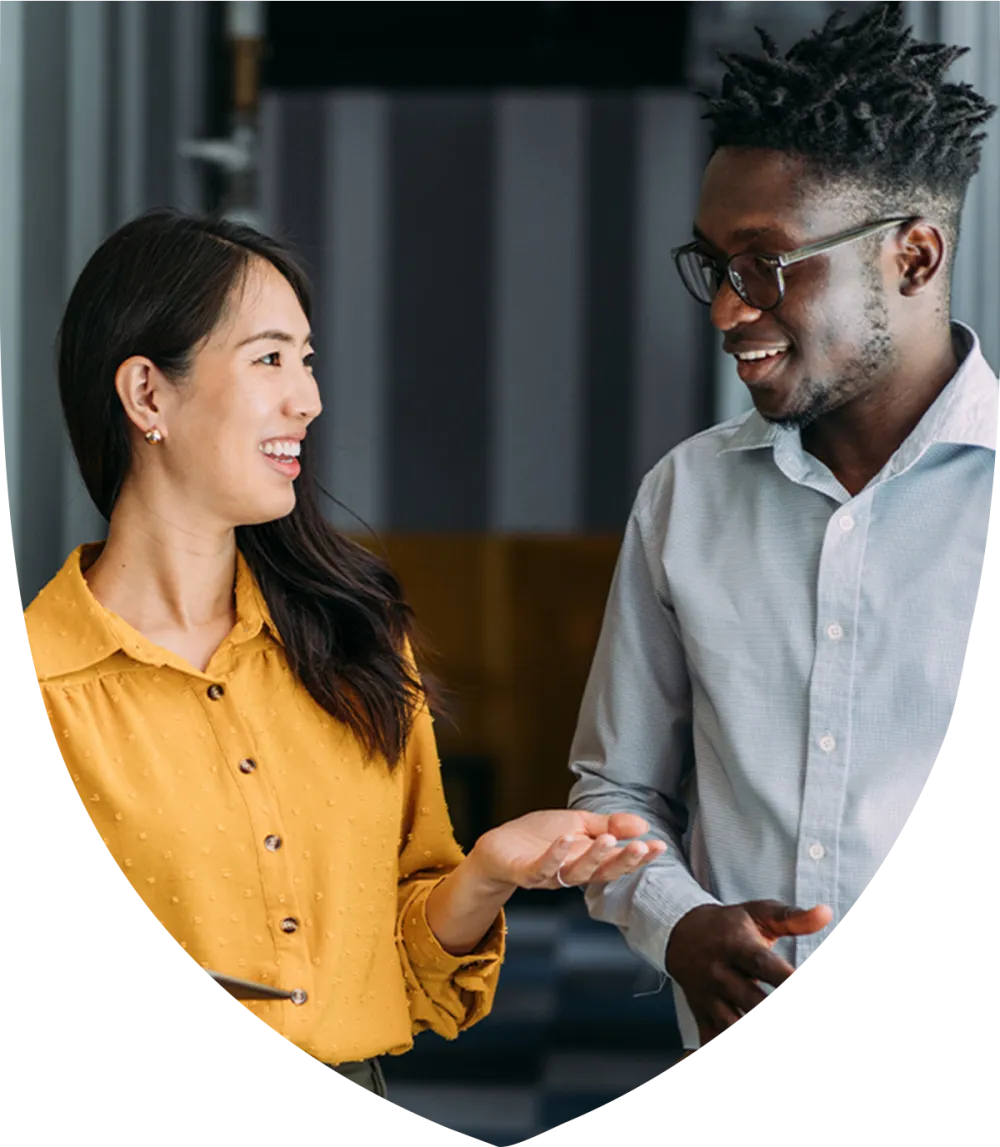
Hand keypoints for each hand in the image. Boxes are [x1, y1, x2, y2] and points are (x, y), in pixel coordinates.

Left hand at [469, 809, 666, 892]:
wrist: (499, 846)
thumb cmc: (540, 837)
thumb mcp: (578, 824)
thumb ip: (609, 825)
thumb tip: (644, 825)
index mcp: (588, 861)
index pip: (618, 862)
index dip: (639, 857)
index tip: (659, 846)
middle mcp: (573, 872)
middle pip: (603, 872)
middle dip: (623, 861)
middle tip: (640, 846)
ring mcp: (550, 874)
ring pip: (576, 872)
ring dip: (593, 857)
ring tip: (607, 839)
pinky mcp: (526, 872)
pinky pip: (542, 868)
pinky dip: (555, 855)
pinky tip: (566, 839)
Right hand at [666, 900, 832, 1046]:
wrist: (681, 933)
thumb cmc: (727, 926)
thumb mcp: (758, 914)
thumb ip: (793, 918)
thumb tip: (825, 913)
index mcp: (737, 947)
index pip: (762, 963)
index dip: (785, 978)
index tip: (798, 981)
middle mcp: (721, 973)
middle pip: (750, 1001)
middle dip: (769, 1011)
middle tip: (784, 1009)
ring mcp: (710, 997)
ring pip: (730, 1026)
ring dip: (746, 1030)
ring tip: (771, 1036)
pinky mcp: (701, 1015)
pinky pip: (709, 1040)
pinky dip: (718, 1047)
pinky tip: (732, 1053)